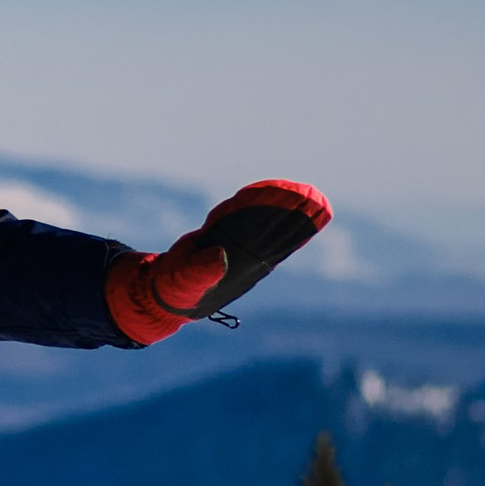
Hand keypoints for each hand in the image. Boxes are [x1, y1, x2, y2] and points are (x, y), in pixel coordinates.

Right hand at [106, 178, 331, 344]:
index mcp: (244, 267)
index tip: (309, 213)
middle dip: (295, 215)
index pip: (275, 244)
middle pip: (276, 233)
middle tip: (316, 198)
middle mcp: (246, 257)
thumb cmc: (179, 289)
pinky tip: (267, 193)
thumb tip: (221, 256)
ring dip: (281, 208)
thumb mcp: (188, 280)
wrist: (168, 292)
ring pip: (264, 226)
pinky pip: (243, 220)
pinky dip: (254, 205)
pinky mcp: (223, 238)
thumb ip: (203, 270)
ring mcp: (237, 248)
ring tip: (303, 193)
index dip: (293, 230)